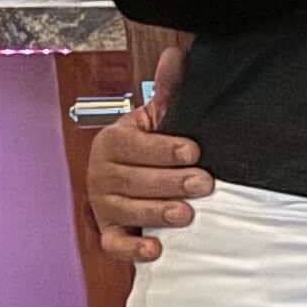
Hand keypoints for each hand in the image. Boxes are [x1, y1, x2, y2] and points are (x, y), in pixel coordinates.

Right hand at [85, 39, 204, 262]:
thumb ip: (168, 90)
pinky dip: (132, 250)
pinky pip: (115, 245)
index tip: (193, 150)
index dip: (162, 148)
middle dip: (171, 182)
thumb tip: (176, 56)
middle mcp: (102, 173)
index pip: (132, 145)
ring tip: (185, 213)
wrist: (136, 175)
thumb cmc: (151, 147)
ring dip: (156, 213)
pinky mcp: (111, 232)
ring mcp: (104, 204)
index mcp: (112, 141)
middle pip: (133, 180)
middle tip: (204, 183)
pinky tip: (155, 249)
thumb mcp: (160, 118)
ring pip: (127, 211)